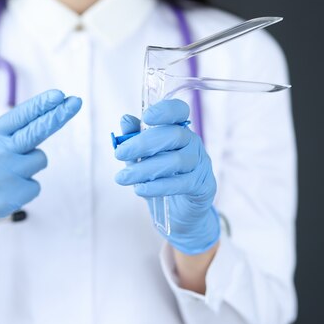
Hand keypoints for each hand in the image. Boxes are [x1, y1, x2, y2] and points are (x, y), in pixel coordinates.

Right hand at [0, 77, 81, 265]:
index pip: (21, 115)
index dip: (42, 104)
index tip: (60, 94)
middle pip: (38, 131)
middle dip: (59, 116)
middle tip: (76, 102)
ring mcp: (6, 174)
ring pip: (39, 160)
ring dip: (29, 165)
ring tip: (2, 173)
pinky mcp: (12, 197)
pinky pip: (35, 186)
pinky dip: (24, 188)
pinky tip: (2, 191)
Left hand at [114, 99, 219, 254]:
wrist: (180, 213)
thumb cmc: (161, 179)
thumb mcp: (142, 159)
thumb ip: (133, 140)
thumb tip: (126, 119)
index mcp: (179, 130)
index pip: (179, 111)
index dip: (165, 111)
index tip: (146, 117)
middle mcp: (193, 143)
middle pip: (175, 135)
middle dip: (143, 143)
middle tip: (119, 154)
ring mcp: (201, 164)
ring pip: (176, 161)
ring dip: (145, 169)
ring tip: (123, 178)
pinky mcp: (204, 186)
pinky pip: (182, 183)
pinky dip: (158, 186)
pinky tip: (140, 189)